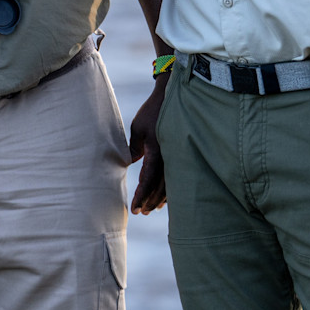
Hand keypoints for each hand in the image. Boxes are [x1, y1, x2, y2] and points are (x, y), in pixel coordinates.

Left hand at [127, 77, 167, 213]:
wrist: (171, 97)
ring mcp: (176, 155)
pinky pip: (175, 176)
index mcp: (157, 151)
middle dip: (149, 201)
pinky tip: (164, 197)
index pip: (148, 180)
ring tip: (151, 208)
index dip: (141, 196)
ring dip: (160, 198)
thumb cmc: (152, 112)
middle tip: (140, 212)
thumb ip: (134, 148)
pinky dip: (169, 189)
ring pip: (170, 184)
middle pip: (160, 187)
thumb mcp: (138, 128)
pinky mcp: (179, 153)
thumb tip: (131, 164)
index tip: (134, 207)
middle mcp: (169, 157)